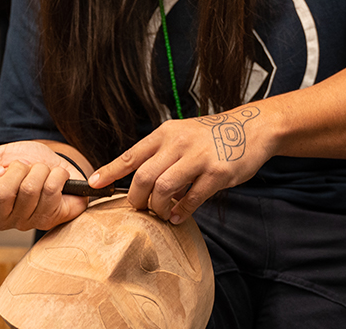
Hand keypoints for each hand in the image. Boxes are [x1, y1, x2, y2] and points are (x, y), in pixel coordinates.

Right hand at [0, 141, 88, 231]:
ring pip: (29, 189)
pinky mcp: (48, 220)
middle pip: (2, 193)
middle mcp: (1, 217)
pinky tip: (57, 178)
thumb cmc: (27, 161)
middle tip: (26, 166)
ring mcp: (24, 221)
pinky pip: (50, 191)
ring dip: (40, 170)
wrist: (58, 162)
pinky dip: (57, 175)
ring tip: (43, 170)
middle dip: (18, 168)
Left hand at [88, 106, 267, 223]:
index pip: (130, 155)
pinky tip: (179, 216)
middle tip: (139, 208)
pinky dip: (182, 212)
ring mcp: (198, 158)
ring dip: (158, 208)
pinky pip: (192, 199)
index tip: (93, 184)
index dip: (109, 172)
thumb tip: (137, 183)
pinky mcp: (218, 173)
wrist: (251, 128)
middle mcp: (178, 143)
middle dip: (136, 199)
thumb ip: (160, 154)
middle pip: (143, 177)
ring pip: (164, 189)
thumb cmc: (210, 137)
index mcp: (165, 133)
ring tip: (162, 213)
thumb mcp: (180, 135)